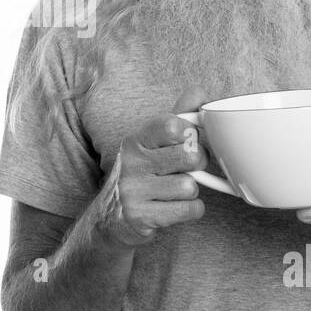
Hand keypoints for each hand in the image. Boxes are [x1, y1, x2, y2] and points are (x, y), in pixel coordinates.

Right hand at [100, 86, 210, 247]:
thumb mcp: (154, 142)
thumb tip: (199, 93)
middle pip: (190, 156)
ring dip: (191, 190)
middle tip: (187, 167)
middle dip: (198, 163)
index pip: (173, 125)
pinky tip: (174, 206)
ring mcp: (132, 191)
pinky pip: (189, 210)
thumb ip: (179, 115)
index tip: (187, 140)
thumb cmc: (142, 173)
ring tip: (174, 190)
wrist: (112, 217)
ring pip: (190, 186)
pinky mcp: (140, 217)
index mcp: (135, 139)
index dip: (191, 133)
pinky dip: (191, 209)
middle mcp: (130, 163)